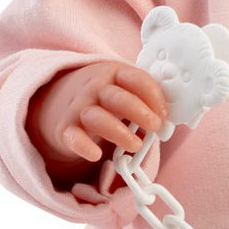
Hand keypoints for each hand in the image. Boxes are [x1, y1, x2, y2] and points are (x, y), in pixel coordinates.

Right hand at [26, 61, 168, 170]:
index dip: (153, 95)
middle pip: (117, 97)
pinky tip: (96, 155)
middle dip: (139, 111)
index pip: (135, 78)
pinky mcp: (66, 130)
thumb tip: (167, 120)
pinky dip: (84, 146)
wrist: (61, 99)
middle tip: (156, 126)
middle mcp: (94, 88)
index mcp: (113, 74)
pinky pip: (74, 137)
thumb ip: (143, 100)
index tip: (165, 113)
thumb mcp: (122, 88)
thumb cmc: (104, 97)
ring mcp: (79, 108)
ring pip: (97, 118)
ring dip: (119, 131)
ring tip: (137, 145)